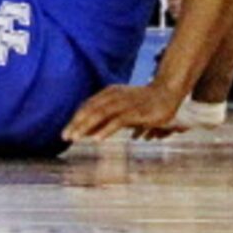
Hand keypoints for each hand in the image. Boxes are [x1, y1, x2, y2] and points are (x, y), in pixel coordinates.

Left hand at [63, 78, 191, 141]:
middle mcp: (113, 96)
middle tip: (64, 137)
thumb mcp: (122, 109)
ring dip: (85, 127)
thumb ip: (107, 119)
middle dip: (75, 124)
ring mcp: (124, 103)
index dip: (75, 120)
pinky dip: (106, 129)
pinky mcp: (136, 112)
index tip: (65, 133)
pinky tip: (97, 139)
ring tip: (75, 138)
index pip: (87, 107)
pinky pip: (117, 121)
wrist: (167, 93)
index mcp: (108, 93)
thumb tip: (91, 132)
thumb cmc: (144, 103)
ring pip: (99, 114)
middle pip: (89, 110)